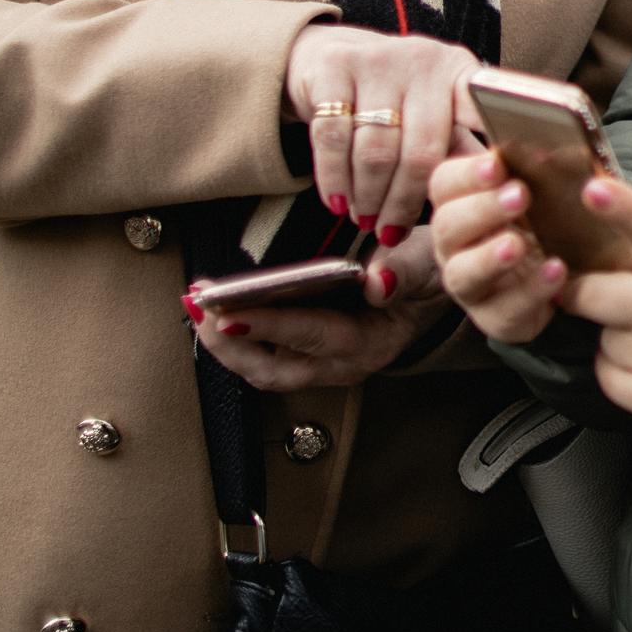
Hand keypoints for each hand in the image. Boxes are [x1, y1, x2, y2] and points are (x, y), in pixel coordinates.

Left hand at [187, 225, 448, 390]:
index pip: (314, 335)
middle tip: (200, 308)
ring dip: (226, 344)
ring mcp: (325, 367)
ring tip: (197, 307)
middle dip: (231, 342)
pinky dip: (236, 339)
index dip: (268, 325)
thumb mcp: (424, 261)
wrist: (434, 291)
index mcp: (373, 342)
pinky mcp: (308, 360)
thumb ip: (403, 270)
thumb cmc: (424, 273)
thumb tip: (377, 281)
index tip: (228, 313)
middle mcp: (344, 365)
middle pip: (276, 368)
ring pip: (263, 370)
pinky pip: (264, 360)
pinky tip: (215, 312)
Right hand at [284, 24, 482, 245]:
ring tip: (367, 221)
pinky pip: (333, 138)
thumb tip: (490, 199)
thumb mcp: (435, 115)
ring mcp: (377, 61)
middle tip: (393, 231)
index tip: (494, 180)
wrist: (329, 56)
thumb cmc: (396, 98)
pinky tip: (339, 202)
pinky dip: (335, 178)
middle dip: (404, 202)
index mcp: (459, 73)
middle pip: (420, 151)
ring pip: (374, 151)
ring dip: (369, 197)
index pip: (480, 110)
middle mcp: (423, 62)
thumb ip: (459, 151)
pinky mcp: (332, 68)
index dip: (487, 143)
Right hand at [428, 148, 564, 346]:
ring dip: (489, 256)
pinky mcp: (495, 317)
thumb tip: (551, 141)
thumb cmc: (545, 218)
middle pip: (447, 226)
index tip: (498, 162)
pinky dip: (530, 290)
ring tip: (519, 243)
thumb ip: (537, 165)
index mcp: (460, 203)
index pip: (443, 183)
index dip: (466, 174)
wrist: (569, 271)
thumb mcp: (542, 187)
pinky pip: (505, 309)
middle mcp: (454, 245)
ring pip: (462, 274)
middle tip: (519, 195)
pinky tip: (555, 271)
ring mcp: (471, 285)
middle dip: (481, 209)